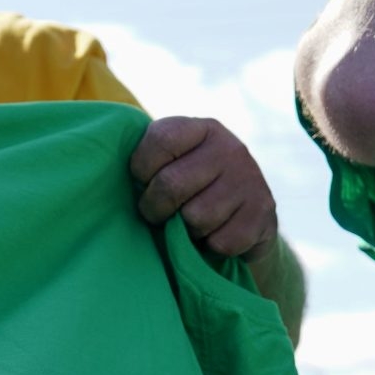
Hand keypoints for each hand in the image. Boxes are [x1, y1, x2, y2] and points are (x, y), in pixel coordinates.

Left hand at [128, 117, 278, 259]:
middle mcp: (230, 148)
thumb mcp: (175, 163)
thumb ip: (151, 160)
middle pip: (172, 184)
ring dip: (187, 231)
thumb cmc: (194, 190)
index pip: (161, 140)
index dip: (141, 169)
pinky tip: (217, 234)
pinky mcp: (264, 212)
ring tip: (192, 223)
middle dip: (155, 209)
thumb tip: (111, 173)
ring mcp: (250, 179)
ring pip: (197, 217)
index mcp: (202, 129)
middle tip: (157, 215)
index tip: (141, 182)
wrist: (250, 220)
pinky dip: (213, 246)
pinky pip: (222, 241)